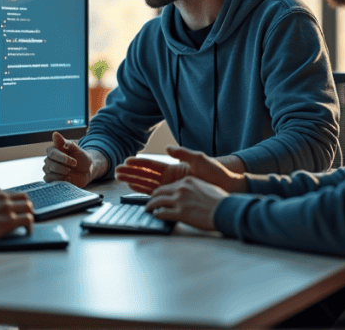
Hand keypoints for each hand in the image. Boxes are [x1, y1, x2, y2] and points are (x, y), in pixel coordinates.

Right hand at [0, 187, 34, 243]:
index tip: (17, 208)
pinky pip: (28, 220)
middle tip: (25, 215)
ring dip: (29, 215)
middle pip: (25, 197)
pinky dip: (29, 226)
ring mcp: (8, 208)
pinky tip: (26, 231)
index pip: (13, 193)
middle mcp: (4, 197)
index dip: (17, 202)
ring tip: (26, 224)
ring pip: (29, 207)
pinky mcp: (10, 220)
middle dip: (26, 206)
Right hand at [43, 132, 103, 187]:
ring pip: (48, 172)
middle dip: (62, 167)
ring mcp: (50, 169)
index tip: (74, 161)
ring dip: (61, 174)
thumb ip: (67, 143)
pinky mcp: (52, 179)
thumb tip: (55, 134)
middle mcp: (50, 159)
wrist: (87, 171)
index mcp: (54, 150)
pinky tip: (68, 178)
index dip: (62, 158)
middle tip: (74, 166)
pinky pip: (48, 180)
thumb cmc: (82, 158)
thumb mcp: (78, 150)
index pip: (52, 153)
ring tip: (70, 172)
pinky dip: (59, 180)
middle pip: (49, 163)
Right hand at [115, 145, 244, 193]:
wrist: (226, 186)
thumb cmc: (214, 171)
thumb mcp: (199, 158)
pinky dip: (142, 190)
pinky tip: (132, 188)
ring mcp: (170, 186)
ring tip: (120, 178)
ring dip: (133, 180)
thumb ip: (183, 153)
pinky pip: (154, 193)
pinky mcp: (172, 195)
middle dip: (131, 172)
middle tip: (118, 170)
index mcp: (173, 167)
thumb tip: (168, 148)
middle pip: (145, 174)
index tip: (127, 161)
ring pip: (146, 183)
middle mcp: (169, 177)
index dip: (139, 163)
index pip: (151, 164)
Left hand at [145, 176, 227, 230]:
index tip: (159, 194)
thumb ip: (193, 187)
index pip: (169, 185)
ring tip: (148, 210)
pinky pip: (162, 213)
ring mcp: (179, 200)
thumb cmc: (219, 200)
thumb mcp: (205, 186)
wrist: (225, 209)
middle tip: (150, 201)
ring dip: (150, 206)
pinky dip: (157, 215)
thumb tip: (189, 193)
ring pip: (157, 201)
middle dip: (153, 197)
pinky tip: (156, 216)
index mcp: (187, 181)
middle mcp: (181, 188)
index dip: (162, 190)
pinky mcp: (180, 213)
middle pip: (159, 191)